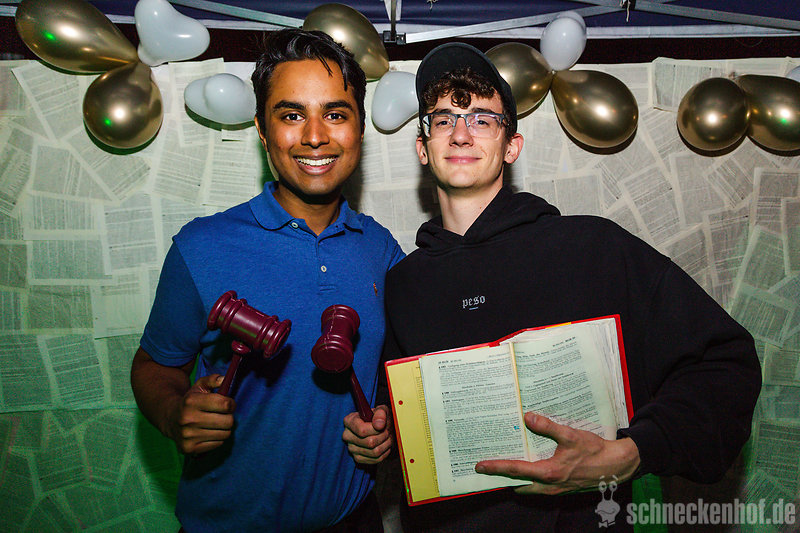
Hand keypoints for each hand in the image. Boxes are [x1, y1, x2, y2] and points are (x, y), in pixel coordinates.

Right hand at [165, 374, 235, 454]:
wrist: (170, 419)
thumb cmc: (191, 401)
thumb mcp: (199, 386)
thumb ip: (212, 380)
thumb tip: (224, 379)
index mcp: (191, 401)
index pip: (225, 404)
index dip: (231, 404)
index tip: (228, 404)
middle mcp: (188, 419)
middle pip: (228, 421)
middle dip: (229, 417)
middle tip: (223, 415)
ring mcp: (187, 436)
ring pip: (225, 434)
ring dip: (224, 429)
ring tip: (216, 424)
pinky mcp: (189, 448)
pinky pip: (218, 444)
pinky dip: (217, 439)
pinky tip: (209, 433)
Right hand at [342, 405, 392, 464]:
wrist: (376, 427)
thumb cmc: (377, 417)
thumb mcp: (380, 410)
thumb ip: (380, 414)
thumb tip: (379, 425)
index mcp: (349, 421)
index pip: (362, 430)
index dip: (376, 430)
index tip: (383, 426)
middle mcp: (347, 435)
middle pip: (369, 442)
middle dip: (383, 436)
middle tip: (388, 431)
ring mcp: (351, 448)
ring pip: (374, 452)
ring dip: (386, 445)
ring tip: (388, 438)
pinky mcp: (358, 458)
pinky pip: (375, 459)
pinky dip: (384, 453)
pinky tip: (385, 445)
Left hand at [474, 412, 639, 494]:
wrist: (616, 466)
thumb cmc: (594, 451)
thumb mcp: (571, 435)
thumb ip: (548, 426)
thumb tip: (528, 418)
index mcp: (549, 473)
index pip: (516, 470)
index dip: (496, 468)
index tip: (480, 465)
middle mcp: (550, 485)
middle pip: (518, 484)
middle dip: (502, 478)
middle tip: (488, 468)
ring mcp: (556, 489)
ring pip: (528, 487)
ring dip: (515, 479)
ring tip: (503, 466)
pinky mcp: (562, 487)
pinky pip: (539, 486)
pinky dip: (528, 479)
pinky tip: (527, 466)